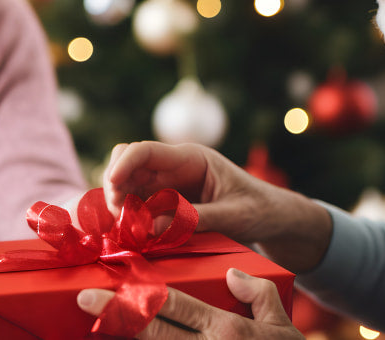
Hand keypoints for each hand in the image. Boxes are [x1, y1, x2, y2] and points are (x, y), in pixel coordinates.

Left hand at [77, 268, 303, 338]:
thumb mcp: (284, 324)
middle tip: (84, 302)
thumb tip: (232, 275)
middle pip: (154, 332)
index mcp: (227, 331)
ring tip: (97, 332)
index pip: (174, 307)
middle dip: (117, 316)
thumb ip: (259, 295)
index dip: (137, 296)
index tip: (104, 288)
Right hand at [101, 141, 331, 271]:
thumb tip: (149, 227)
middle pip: (128, 163)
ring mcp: (167, 184)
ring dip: (120, 204)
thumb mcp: (232, 215)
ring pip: (128, 184)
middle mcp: (173, 167)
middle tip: (118, 215)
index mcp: (192, 158)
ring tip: (126, 229)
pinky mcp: (165, 203)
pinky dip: (129, 217)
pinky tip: (132, 234)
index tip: (112, 184)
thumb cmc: (258, 210)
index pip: (146, 150)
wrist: (273, 218)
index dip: (124, 164)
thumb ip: (193, 219)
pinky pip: (137, 204)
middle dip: (115, 185)